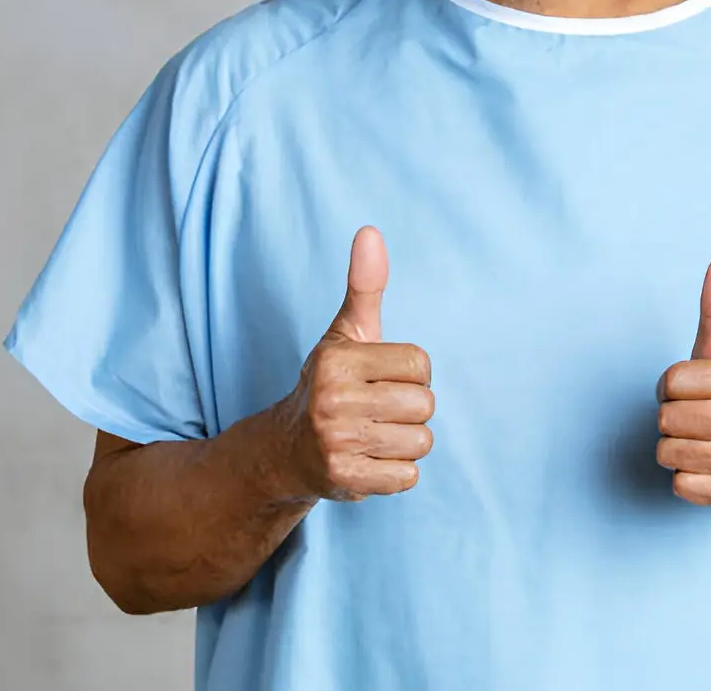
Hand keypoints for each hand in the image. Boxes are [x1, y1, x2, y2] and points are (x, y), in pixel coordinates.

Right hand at [281, 226, 434, 501]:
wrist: (286, 450)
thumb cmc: (330, 382)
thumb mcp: (345, 332)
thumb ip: (365, 284)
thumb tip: (370, 231)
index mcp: (338, 360)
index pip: (421, 365)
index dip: (411, 374)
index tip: (383, 379)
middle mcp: (333, 401)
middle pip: (424, 405)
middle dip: (410, 409)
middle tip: (377, 409)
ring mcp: (337, 443)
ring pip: (420, 442)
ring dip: (405, 442)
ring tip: (374, 434)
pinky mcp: (345, 480)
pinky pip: (408, 477)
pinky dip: (396, 473)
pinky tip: (369, 460)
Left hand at [655, 255, 710, 515]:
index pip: (670, 382)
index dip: (672, 386)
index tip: (694, 391)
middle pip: (666, 418)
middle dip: (673, 418)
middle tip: (700, 419)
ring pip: (668, 453)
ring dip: (676, 449)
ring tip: (705, 443)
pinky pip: (680, 485)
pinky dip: (686, 479)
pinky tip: (710, 468)